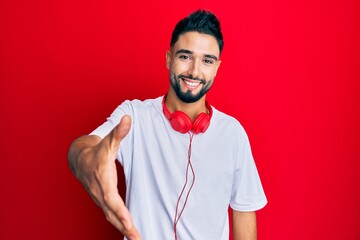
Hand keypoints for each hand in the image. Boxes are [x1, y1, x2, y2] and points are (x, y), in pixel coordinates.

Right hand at [75, 115, 140, 238]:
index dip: (120, 211)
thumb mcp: (108, 142)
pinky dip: (120, 225)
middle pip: (112, 213)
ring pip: (111, 217)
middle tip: (138, 238)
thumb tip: (127, 119)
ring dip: (124, 229)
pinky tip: (130, 231)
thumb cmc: (96, 151)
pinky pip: (111, 215)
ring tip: (137, 239)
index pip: (111, 198)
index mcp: (102, 179)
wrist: (79, 158)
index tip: (129, 223)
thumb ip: (119, 132)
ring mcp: (100, 198)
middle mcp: (100, 192)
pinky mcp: (102, 201)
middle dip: (125, 227)